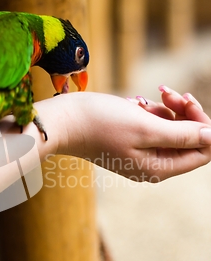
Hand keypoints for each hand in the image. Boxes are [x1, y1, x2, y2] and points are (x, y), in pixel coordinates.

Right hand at [54, 90, 210, 181]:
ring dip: (166, 109)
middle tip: (168, 92)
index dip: (203, 126)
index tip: (187, 101)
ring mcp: (141, 153)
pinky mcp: (131, 141)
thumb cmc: (101, 124)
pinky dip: (151, 111)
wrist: (64, 121)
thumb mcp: (146, 128)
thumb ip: (182, 135)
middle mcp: (152, 165)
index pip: (202, 151)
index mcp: (159, 168)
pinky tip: (136, 102)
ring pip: (171, 129)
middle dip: (183, 113)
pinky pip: (154, 126)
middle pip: (188, 139)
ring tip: (147, 97)